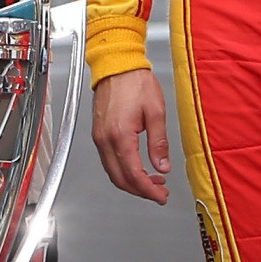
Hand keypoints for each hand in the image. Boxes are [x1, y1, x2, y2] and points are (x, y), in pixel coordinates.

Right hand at [91, 67, 170, 203]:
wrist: (116, 65)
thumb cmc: (135, 82)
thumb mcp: (156, 112)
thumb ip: (159, 143)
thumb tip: (162, 166)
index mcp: (120, 136)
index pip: (133, 174)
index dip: (148, 190)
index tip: (161, 196)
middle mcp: (105, 140)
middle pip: (120, 179)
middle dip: (140, 191)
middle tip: (159, 194)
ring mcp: (99, 138)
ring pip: (113, 172)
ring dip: (132, 182)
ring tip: (152, 182)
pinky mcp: (98, 134)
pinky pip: (108, 161)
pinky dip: (123, 170)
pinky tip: (137, 167)